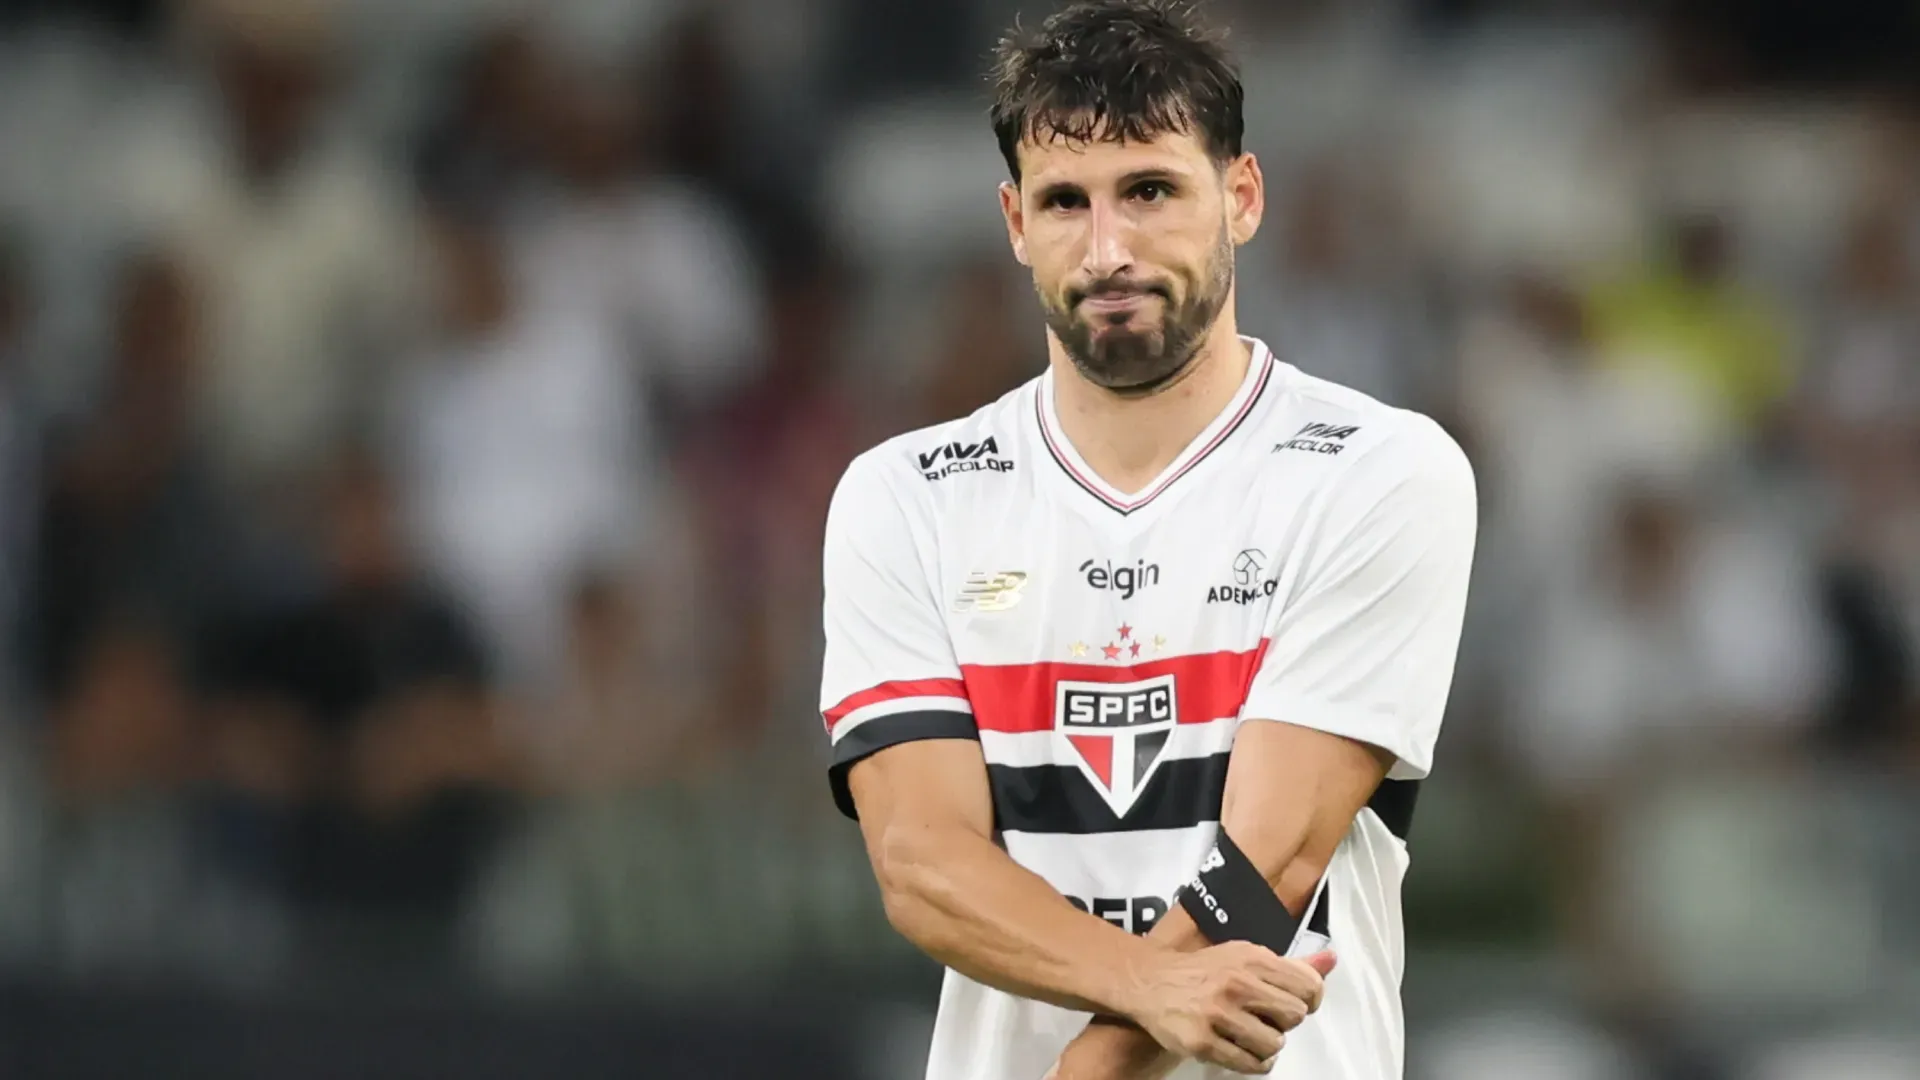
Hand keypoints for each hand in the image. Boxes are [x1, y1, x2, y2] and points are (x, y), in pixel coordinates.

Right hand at [1120, 944, 1334, 1074]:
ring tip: (1251, 1035)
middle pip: (1295, 1016)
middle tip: (1265, 1018)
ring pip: (1274, 1045)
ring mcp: (1218, 1014)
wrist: (1151, 983)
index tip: (1291, 1003)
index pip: (1309, 986)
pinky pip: (1249, 1064)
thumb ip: (1291, 963)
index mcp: (1252, 958)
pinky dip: (1253, 1062)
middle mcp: (1236, 983)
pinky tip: (1242, 1049)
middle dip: (1284, 1021)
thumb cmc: (1205, 971)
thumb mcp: (1246, 956)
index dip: (1308, 1000)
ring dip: (1267, 1045)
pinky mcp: (1202, 1042)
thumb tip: (1331, 959)